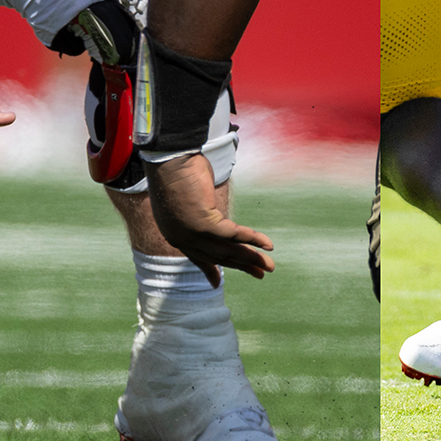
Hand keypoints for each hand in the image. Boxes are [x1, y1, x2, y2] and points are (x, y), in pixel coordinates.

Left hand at [145, 152, 275, 285]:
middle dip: (240, 266)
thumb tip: (207, 205)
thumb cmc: (176, 167)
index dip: (208, 270)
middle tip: (259, 273)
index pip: (196, 256)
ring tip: (270, 266)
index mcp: (175, 233)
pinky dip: (252, 239)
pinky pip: (233, 235)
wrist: (170, 158)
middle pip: (217, 256)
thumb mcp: (186, 193)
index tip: (216, 283)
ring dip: (251, 258)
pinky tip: (266, 244)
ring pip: (227, 250)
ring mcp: (192, 233)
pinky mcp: (204, 224)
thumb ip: (196, 208)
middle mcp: (182, 238)